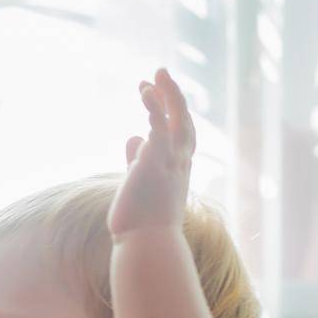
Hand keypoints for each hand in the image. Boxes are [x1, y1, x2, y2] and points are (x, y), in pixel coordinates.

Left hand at [108, 66, 196, 236]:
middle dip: (173, 97)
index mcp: (177, 170)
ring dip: (167, 96)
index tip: (153, 94)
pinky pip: (159, 129)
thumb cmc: (142, 222)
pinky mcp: (154, 162)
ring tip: (153, 76)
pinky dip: (155, 109)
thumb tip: (134, 137)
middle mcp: (179, 164)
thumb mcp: (140, 184)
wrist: (146, 243)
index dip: (170, 112)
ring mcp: (169, 163)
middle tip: (159, 73)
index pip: (180, 135)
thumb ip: (138, 159)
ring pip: (176, 122)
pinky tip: (146, 91)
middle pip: (184, 122)